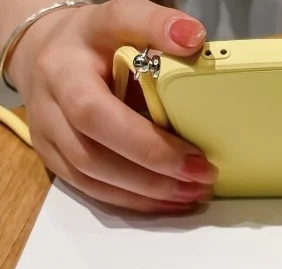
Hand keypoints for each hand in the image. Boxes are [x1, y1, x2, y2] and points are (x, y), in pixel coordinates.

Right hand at [6, 0, 216, 213]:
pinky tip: (171, 201)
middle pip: (94, 153)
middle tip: (202, 176)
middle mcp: (50, 107)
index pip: (96, 110)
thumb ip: (151, 24)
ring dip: (148, 193)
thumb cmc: (91, 42)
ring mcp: (48, 138)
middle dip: (153, 171)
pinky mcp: (56, 162)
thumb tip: (192, 36)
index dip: (146, 140)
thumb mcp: (117, 20)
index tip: (196, 153)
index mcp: (64, 71)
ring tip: (193, 193)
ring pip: (94, 178)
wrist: (46, 55)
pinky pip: (95, 192)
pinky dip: (136, 202)